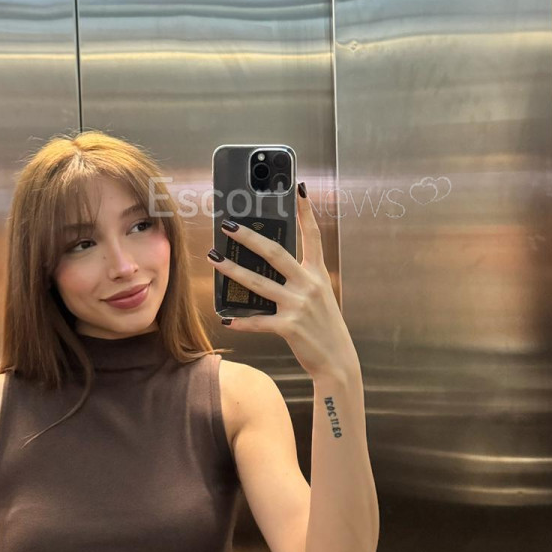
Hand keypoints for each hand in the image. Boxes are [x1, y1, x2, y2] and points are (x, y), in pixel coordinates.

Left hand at [208, 185, 358, 378]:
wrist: (338, 361)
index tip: (298, 189)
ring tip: (213, 259)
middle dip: (249, 237)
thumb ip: (300, 280)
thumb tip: (269, 266)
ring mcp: (298, 305)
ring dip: (232, 270)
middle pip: (275, 253)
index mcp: (317, 275)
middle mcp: (308, 285)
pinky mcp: (289, 326)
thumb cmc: (325, 327)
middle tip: (229, 225)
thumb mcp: (319, 297)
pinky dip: (240, 321)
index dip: (306, 212)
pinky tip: (226, 319)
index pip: (312, 236)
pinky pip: (258, 321)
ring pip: (257, 283)